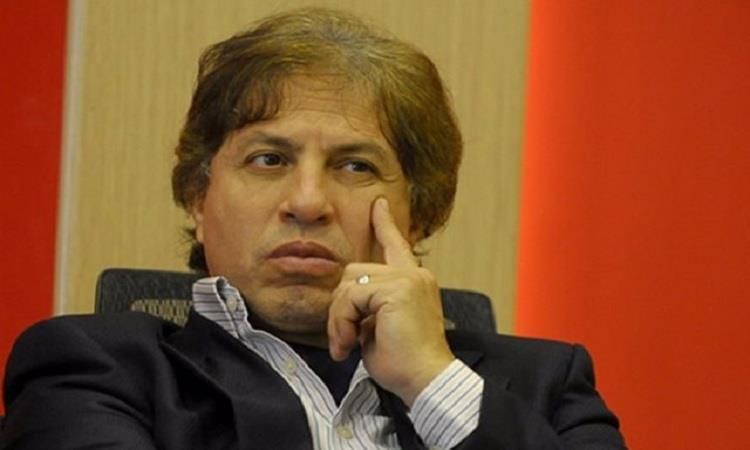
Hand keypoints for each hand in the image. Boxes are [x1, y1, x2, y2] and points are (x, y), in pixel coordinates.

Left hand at [327, 197, 454, 405]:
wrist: (426, 380)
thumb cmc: (405, 364)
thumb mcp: (379, 328)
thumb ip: (368, 307)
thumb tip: (345, 303)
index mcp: (414, 282)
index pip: (396, 246)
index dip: (384, 225)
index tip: (378, 205)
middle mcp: (414, 275)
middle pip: (354, 272)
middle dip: (339, 307)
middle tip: (342, 339)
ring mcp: (407, 279)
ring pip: (348, 285)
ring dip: (339, 317)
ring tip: (347, 344)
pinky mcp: (397, 289)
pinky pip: (350, 298)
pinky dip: (343, 322)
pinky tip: (350, 344)